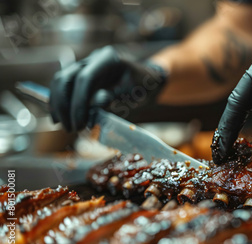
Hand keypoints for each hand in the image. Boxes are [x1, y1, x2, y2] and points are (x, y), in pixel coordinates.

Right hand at [49, 46, 167, 130]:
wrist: (146, 78)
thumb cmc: (142, 86)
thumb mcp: (134, 92)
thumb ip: (114, 97)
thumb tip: (94, 107)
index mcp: (108, 59)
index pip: (85, 78)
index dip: (79, 103)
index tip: (79, 124)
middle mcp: (92, 59)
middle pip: (66, 78)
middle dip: (65, 106)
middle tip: (71, 128)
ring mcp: (83, 65)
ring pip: (59, 81)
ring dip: (58, 105)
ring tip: (63, 125)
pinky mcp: (78, 75)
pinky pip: (61, 87)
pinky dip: (58, 102)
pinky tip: (59, 119)